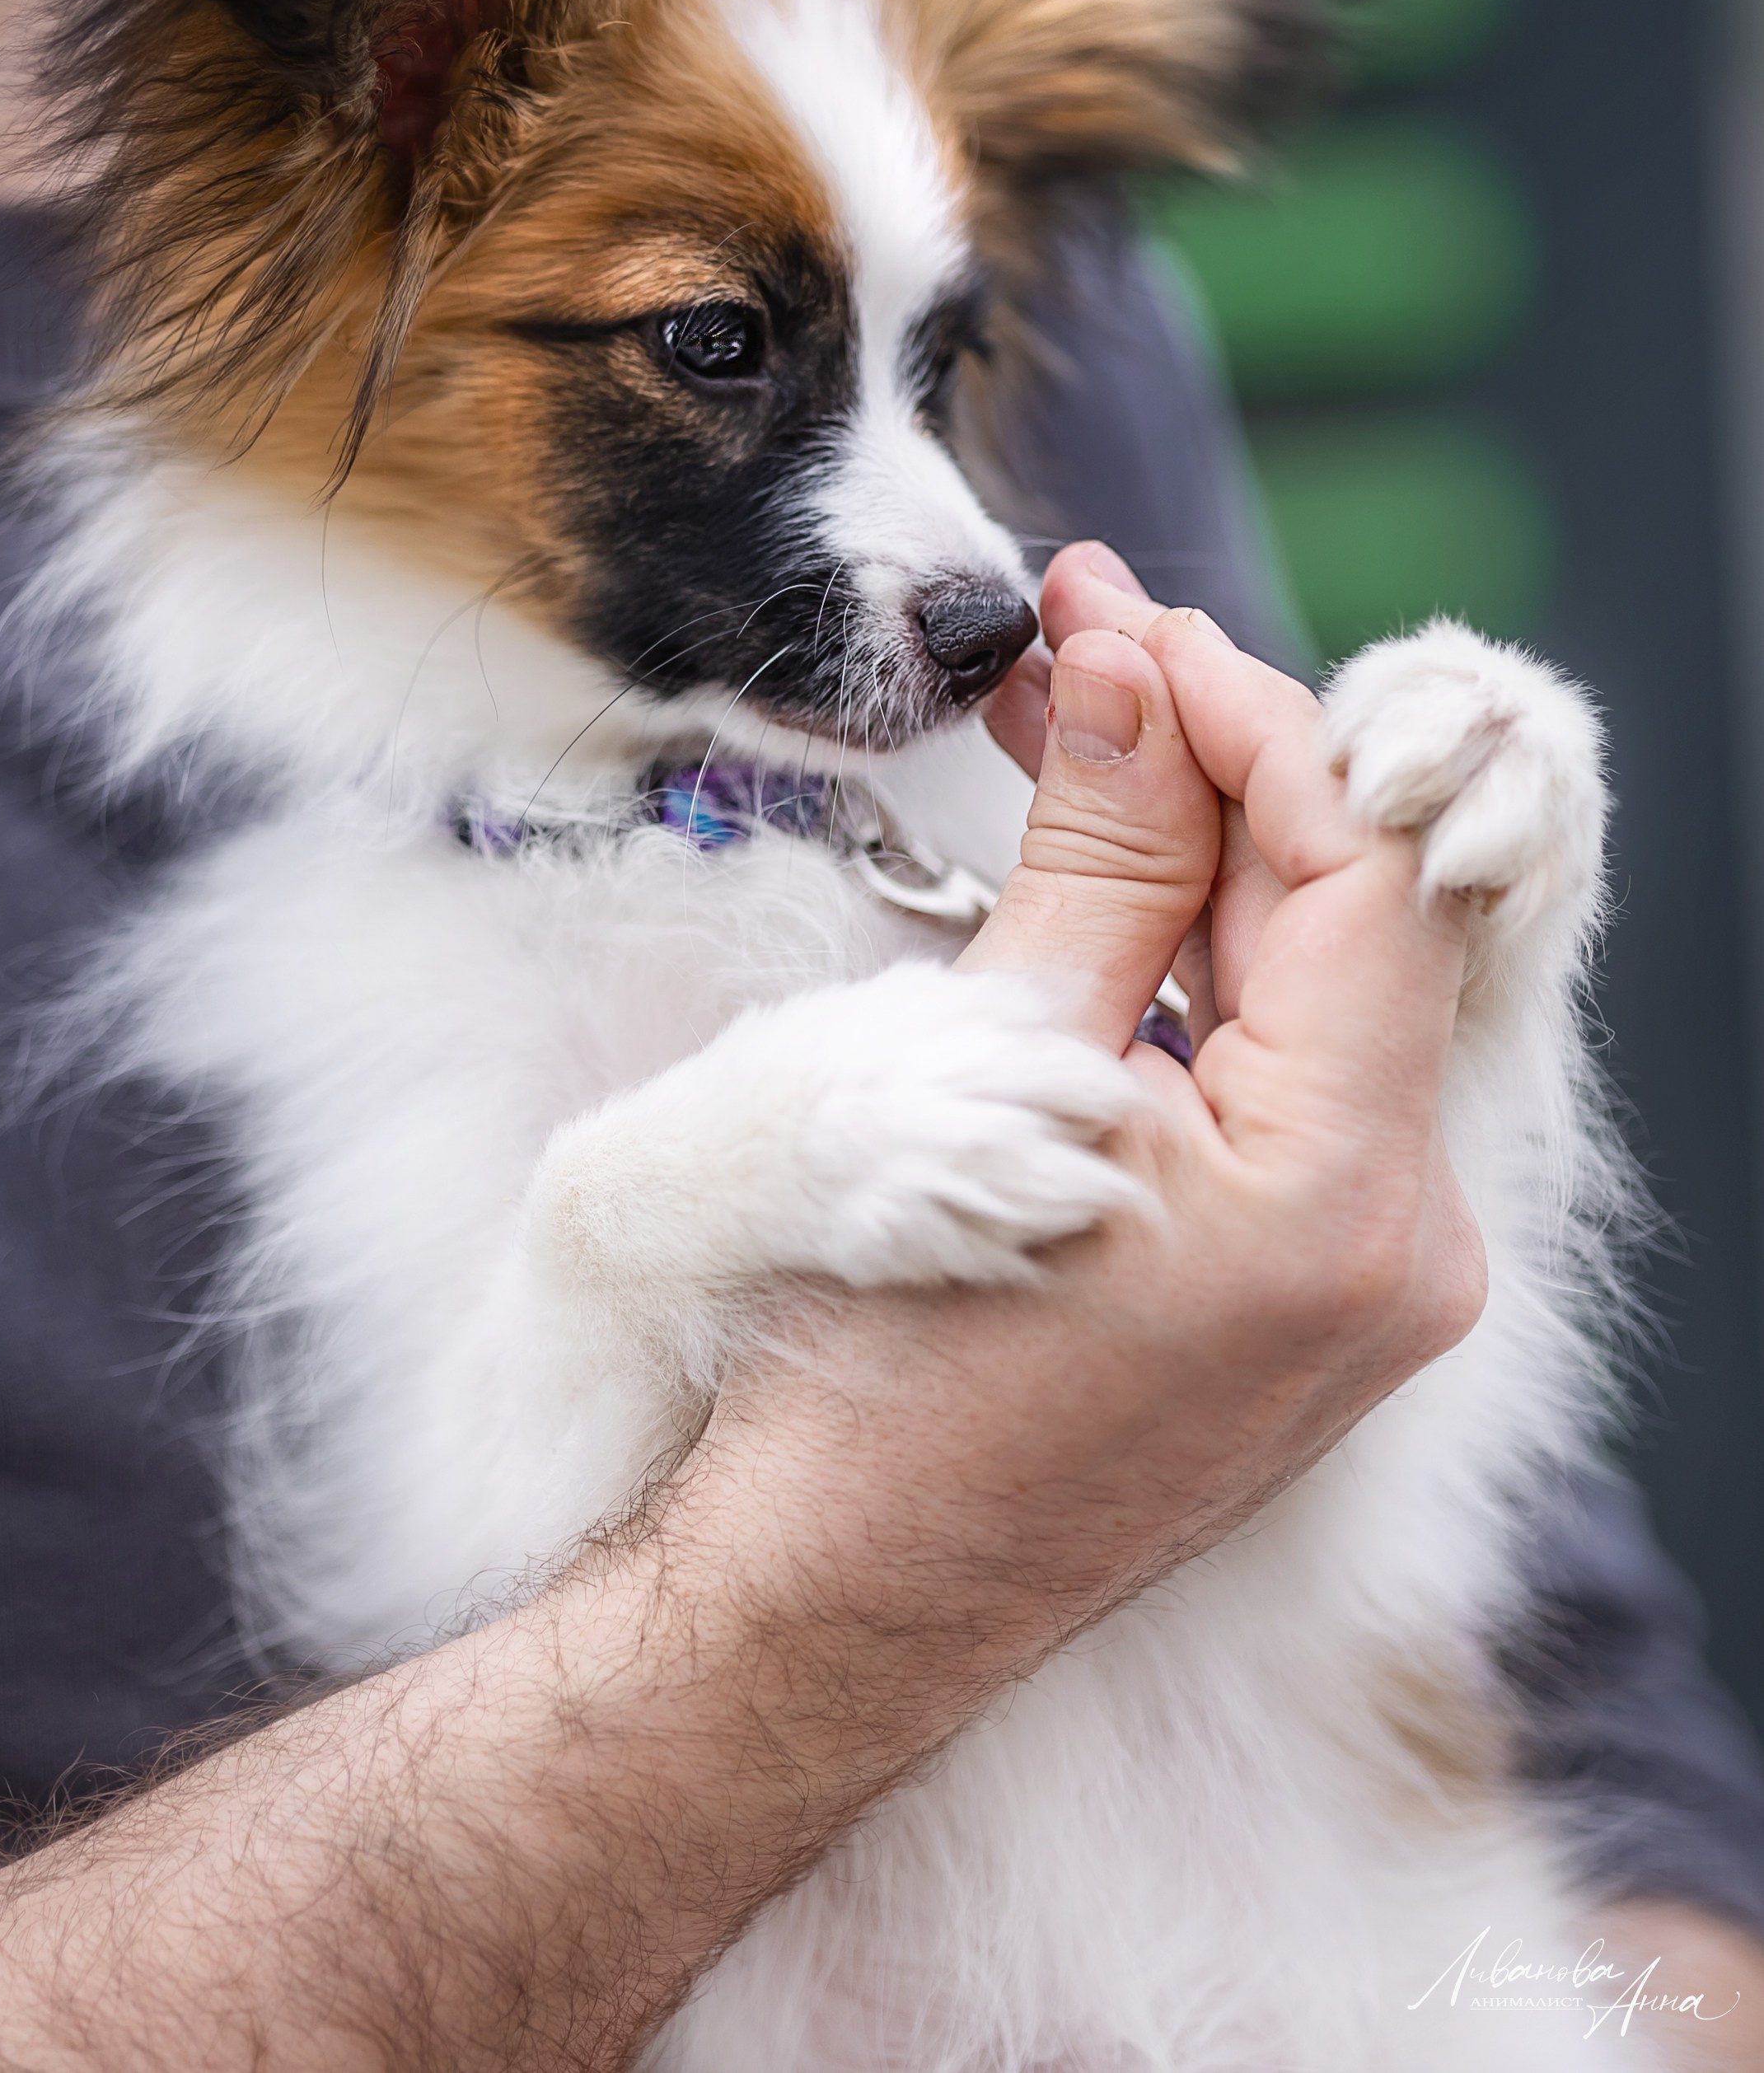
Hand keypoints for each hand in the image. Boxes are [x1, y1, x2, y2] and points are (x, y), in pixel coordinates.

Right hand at [0, 544, 1489, 2072]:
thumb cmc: (858, 1357)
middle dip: (1210, 765)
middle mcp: (1400, 1247)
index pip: (1362, 872)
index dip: (1244, 714)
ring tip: (1063, 725)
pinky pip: (1283, 1076)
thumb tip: (1131, 659)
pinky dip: (1194, 966)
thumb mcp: (975, 1059)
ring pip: (1315, 989)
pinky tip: (1097, 871)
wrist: (817, 1602)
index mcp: (1343, 1202)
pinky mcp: (1305, 1290)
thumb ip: (1098, 848)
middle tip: (1077, 642)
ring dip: (1193, 852)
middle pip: (1350, 923)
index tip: (1121, 615)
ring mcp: (1363, 1280)